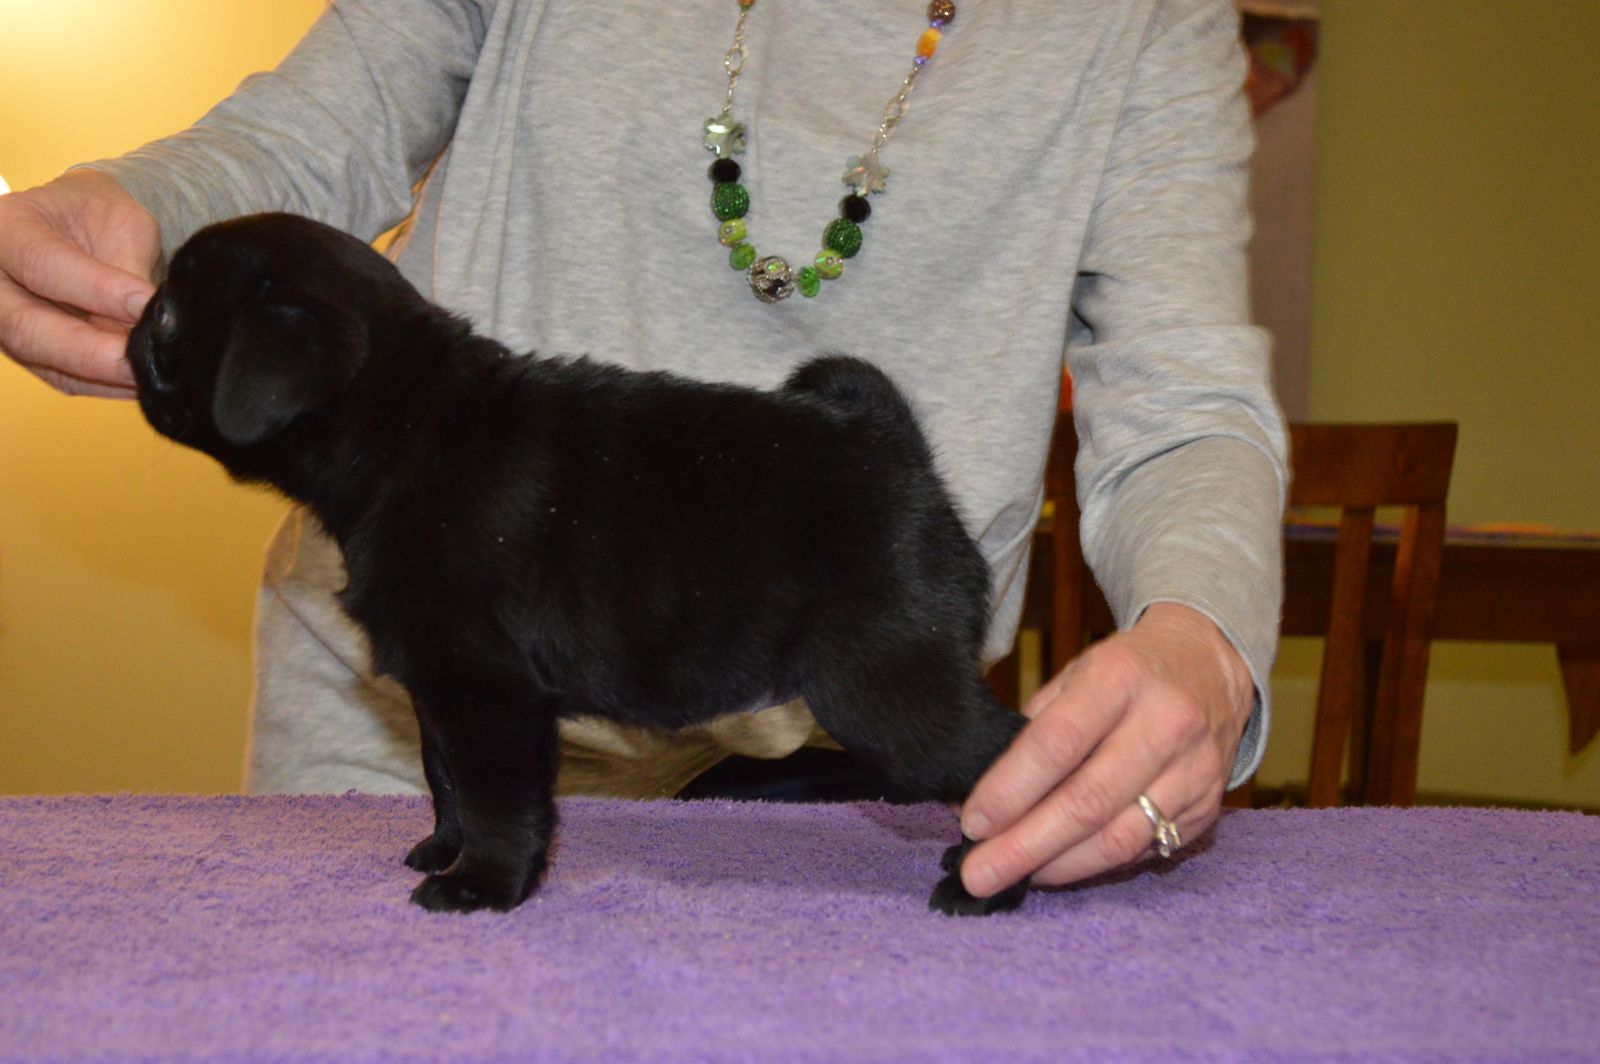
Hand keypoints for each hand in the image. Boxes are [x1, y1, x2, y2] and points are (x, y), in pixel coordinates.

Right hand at [0, 169, 160, 396]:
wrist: (84, 226)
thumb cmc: (101, 216)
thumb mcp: (122, 224)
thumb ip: (126, 272)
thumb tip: (149, 327)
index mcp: (4, 229)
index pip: (42, 267)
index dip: (98, 292)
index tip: (149, 305)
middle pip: (27, 329)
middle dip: (93, 352)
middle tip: (146, 358)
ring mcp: (3, 322)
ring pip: (44, 363)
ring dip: (103, 375)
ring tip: (152, 370)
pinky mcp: (27, 352)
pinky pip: (63, 379)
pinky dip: (104, 383)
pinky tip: (140, 377)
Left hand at [959, 602, 1254, 895]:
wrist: (1210, 663)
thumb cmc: (1126, 671)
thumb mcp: (1076, 675)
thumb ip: (1030, 732)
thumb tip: (975, 799)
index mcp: (1120, 676)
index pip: (1057, 744)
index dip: (1010, 790)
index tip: (973, 823)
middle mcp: (1165, 722)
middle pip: (1087, 802)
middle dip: (1025, 846)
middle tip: (979, 875)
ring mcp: (1194, 769)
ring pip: (1119, 838)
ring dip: (1059, 866)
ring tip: (1016, 877)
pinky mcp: (1209, 806)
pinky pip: (1145, 849)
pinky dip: (1097, 865)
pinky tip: (1062, 866)